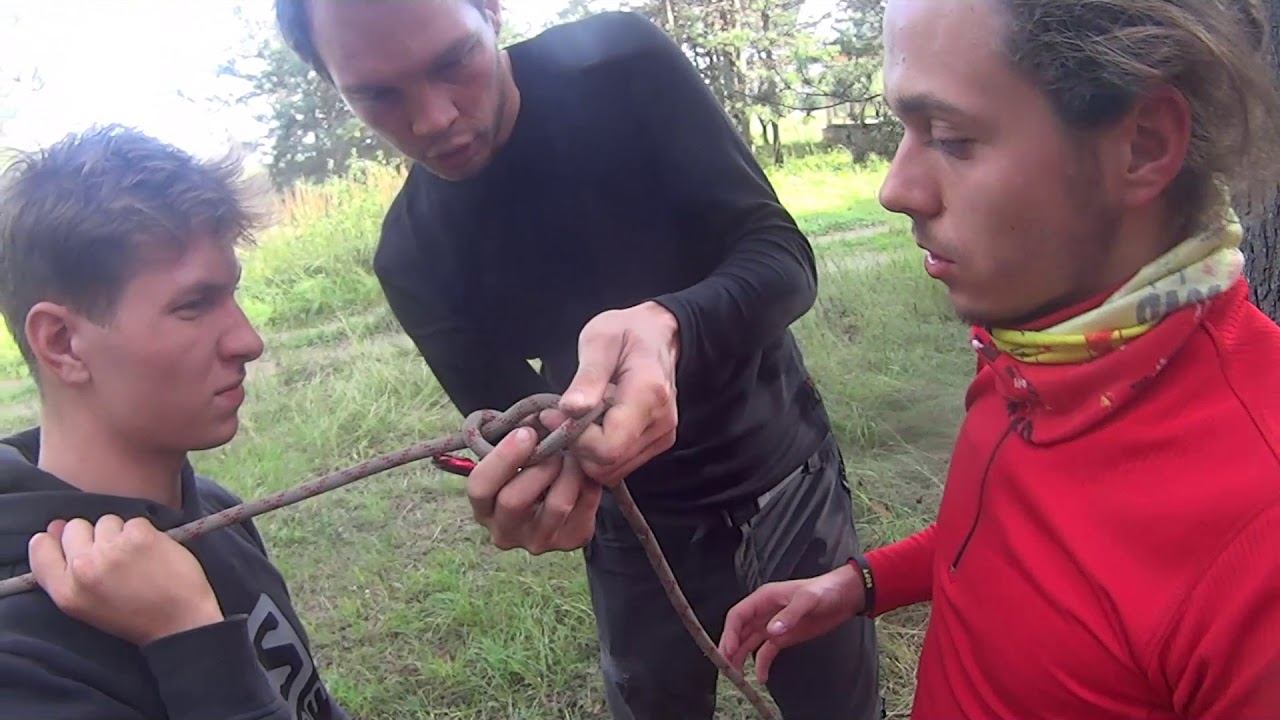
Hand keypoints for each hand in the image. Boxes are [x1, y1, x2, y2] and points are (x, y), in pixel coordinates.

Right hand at [28, 515, 223, 645]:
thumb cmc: (135, 615)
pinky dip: (144, 534)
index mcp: (66, 592)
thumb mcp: (87, 605)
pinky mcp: (139, 536)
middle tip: (114, 557)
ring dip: (120, 534)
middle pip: (74, 527)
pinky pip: (133, 521)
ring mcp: (111, 550)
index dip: (53, 539)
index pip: (40, 548)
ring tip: (135, 558)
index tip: (68, 541)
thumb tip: (54, 528)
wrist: (179, 622)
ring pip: (106, 521)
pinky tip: (152, 553)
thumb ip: (67, 571)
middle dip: (93, 536)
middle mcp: (83, 568)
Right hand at [467, 426, 602, 553]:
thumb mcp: (513, 458)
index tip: (526, 433)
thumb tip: (532, 422)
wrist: (558, 494)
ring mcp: (538, 541)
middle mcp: (506, 533)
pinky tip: (583, 472)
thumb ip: (515, 442)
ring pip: (556, 504)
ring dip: (568, 471)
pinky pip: (584, 506)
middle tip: (555, 445)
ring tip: (571, 456)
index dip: (502, 458)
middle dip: (539, 465)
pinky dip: (588, 482)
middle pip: (514, 500)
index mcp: (484, 510)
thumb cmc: (528, 469)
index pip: (479, 488)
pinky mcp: (570, 541)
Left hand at [557, 301, 679, 485]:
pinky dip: (599, 454)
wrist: (658, 333)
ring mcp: (662, 435)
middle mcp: (661, 422)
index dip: (574, 439)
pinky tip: (592, 426)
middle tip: (560, 417)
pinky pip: (620, 465)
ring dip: (586, 452)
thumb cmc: (626, 331)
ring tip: (577, 419)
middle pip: (608, 464)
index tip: (553, 414)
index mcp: (649, 394)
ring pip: (612, 471)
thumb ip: (588, 377)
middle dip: (576, 447)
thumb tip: (570, 409)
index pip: (608, 446)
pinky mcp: (657, 442)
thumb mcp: (599, 341)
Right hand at [719, 564, 865, 682]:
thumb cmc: (824, 591)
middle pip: (739, 630)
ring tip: (737, 675)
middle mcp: (763, 612)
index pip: (738, 615)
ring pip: (749, 642)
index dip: (730, 632)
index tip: (728, 650)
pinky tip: (762, 677)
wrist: (843, 597)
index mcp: (764, 598)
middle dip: (730, 647)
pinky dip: (761, 664)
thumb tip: (771, 631)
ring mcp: (772, 625)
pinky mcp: (783, 637)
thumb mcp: (807, 600)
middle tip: (726, 667)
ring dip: (741, 657)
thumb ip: (790, 615)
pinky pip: (766, 651)